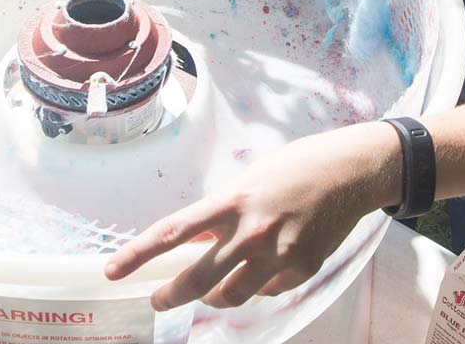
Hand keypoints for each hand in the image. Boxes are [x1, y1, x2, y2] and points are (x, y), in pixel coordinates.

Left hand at [104, 124, 394, 310]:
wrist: (351, 172)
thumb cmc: (298, 167)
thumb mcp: (251, 179)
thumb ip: (223, 211)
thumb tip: (196, 242)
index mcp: (233, 200)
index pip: (174, 231)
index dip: (138, 253)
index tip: (113, 270)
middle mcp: (252, 231)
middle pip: (197, 280)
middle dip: (171, 295)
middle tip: (159, 298)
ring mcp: (278, 254)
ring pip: (230, 296)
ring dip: (215, 296)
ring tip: (214, 288)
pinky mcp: (301, 269)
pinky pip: (267, 291)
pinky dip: (259, 285)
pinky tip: (266, 267)